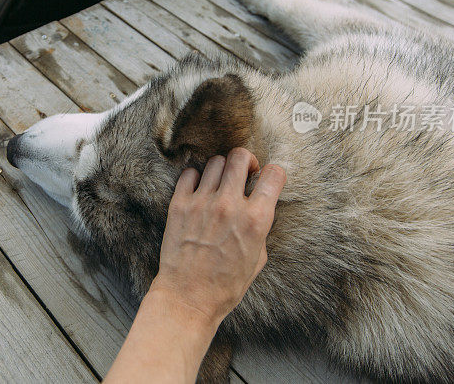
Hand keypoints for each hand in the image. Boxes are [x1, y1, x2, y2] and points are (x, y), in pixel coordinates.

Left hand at [150, 148, 285, 325]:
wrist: (189, 297)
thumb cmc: (226, 284)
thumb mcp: (258, 257)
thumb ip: (260, 227)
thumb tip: (258, 206)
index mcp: (256, 220)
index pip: (274, 174)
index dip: (273, 173)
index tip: (267, 178)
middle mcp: (230, 206)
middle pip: (240, 157)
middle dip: (246, 161)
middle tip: (243, 173)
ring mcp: (202, 203)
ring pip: (215, 162)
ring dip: (221, 170)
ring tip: (219, 184)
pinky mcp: (179, 205)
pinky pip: (190, 173)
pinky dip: (196, 178)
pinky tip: (199, 191)